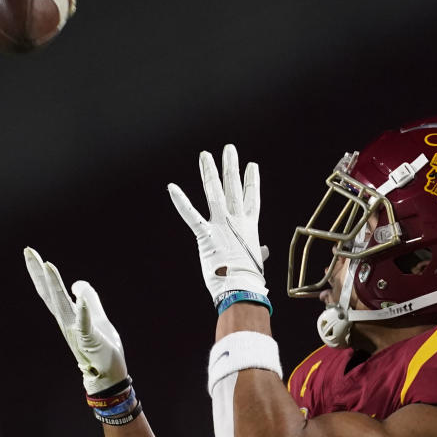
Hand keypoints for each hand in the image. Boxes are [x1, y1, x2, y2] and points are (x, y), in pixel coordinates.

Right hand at [24, 247, 126, 393]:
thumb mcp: (97, 317)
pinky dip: (82, 311)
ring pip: (62, 305)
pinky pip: (84, 324)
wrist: (108, 374)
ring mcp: (75, 330)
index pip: (50, 290)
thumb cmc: (101, 348)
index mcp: (68, 315)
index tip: (30, 252)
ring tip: (48, 265)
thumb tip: (77, 284)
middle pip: (50, 293)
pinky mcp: (89, 340)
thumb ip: (89, 299)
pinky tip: (79, 298)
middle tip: (28, 251)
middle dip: (39, 272)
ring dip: (55, 285)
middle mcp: (66, 321)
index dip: (40, 272)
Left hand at [167, 144, 268, 305]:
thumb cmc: (249, 279)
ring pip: (214, 192)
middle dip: (230, 166)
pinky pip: (191, 215)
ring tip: (205, 155)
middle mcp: (236, 221)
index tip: (251, 166)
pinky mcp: (205, 235)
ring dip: (209, 173)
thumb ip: (258, 252)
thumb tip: (264, 251)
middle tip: (229, 149)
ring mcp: (221, 225)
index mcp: (250, 227)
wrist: (242, 288)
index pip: (252, 198)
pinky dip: (181, 202)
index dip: (252, 181)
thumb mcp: (255, 262)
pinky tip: (172, 187)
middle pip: (233, 187)